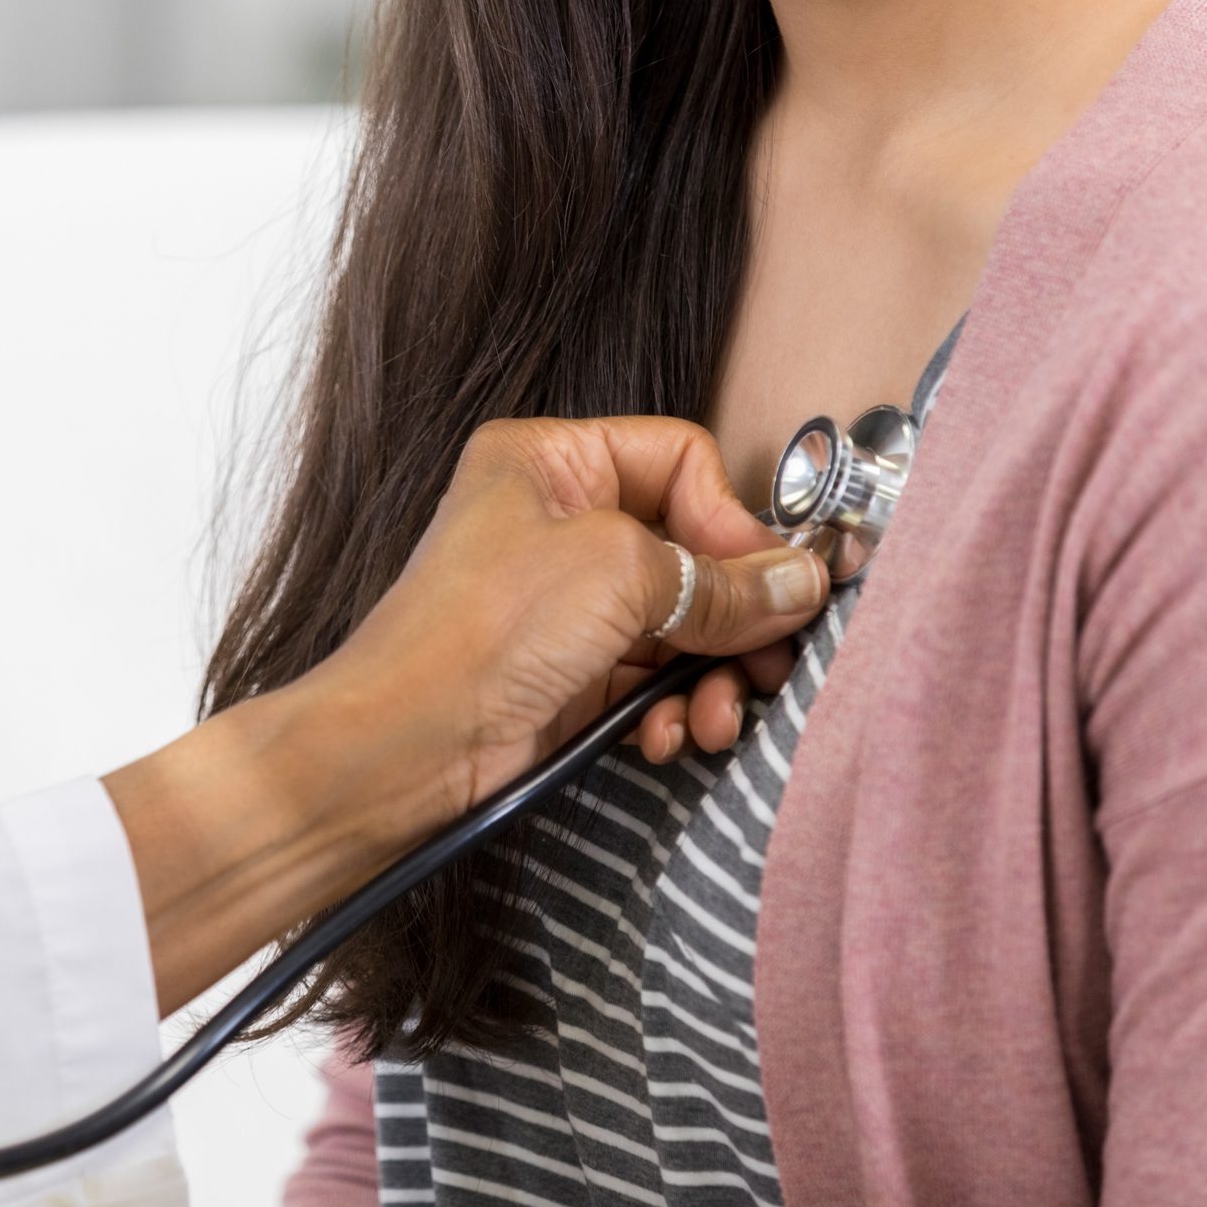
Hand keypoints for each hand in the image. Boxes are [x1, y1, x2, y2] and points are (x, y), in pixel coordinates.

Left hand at [104, 414, 828, 1010]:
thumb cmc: (479, 634)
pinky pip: (649, 676)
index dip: (730, 519)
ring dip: (708, 673)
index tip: (767, 579)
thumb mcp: (620, 576)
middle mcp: (556, 521)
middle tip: (770, 660)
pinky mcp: (566, 671)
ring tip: (715, 716)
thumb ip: (720, 579)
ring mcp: (561, 601)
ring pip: (677, 621)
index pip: (679, 459)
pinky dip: (669, 706)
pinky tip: (669, 736)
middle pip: (688, 547)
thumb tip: (801, 580)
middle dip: (733, 612)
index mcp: (551, 460)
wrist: (405, 748)